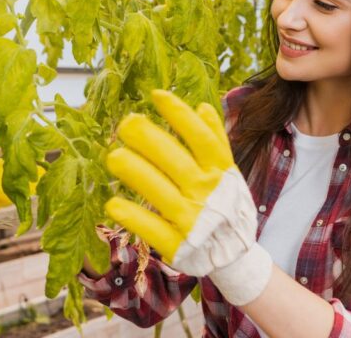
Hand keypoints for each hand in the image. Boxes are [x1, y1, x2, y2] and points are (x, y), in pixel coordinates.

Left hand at [104, 90, 271, 305]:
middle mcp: (208, 193)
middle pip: (176, 161)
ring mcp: (194, 220)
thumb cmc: (227, 205)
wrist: (236, 255)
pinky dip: (135, 217)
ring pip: (161, 193)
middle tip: (125, 124)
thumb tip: (204, 107)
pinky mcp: (179, 246)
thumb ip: (217, 141)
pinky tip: (113, 204)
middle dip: (149, 139)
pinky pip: (153, 230)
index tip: (156, 94)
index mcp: (221, 172)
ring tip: (114, 157)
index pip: (201, 137)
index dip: (180, 114)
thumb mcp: (229, 172)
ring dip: (137, 173)